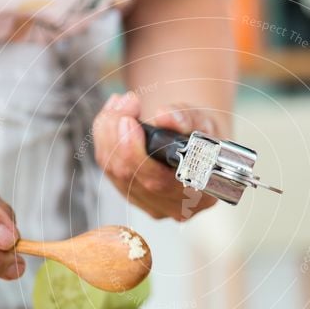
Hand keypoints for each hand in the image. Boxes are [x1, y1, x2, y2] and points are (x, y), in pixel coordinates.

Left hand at [92, 91, 217, 219]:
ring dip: (108, 132)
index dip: (135, 153)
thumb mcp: (205, 122)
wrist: (197, 146)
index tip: (129, 121)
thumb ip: (187, 118)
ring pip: (113, 171)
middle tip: (126, 103)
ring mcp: (148, 203)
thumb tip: (164, 116)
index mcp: (198, 193)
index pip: (158, 181)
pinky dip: (104, 138)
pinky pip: (107, 168)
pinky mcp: (130, 195)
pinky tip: (112, 116)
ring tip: (120, 103)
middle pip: (129, 175)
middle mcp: (171, 205)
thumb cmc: (204, 138)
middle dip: (117, 134)